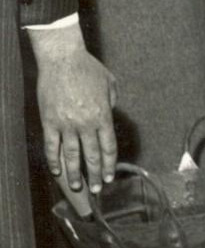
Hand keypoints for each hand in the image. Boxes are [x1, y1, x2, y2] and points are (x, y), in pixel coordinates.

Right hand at [27, 24, 116, 193]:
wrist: (62, 58)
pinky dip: (55, 160)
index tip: (110, 176)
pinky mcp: (49, 121)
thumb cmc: (88, 68)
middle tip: (98, 189)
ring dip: (75, 174)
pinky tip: (57, 171)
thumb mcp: (109, 83)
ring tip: (77, 187)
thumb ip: (112, 102)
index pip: (108, 147)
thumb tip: (110, 114)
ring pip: (72, 156)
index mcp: (103, 115)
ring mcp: (66, 124)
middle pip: (92, 156)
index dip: (109, 164)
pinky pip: (52, 146)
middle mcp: (86, 124)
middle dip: (96, 175)